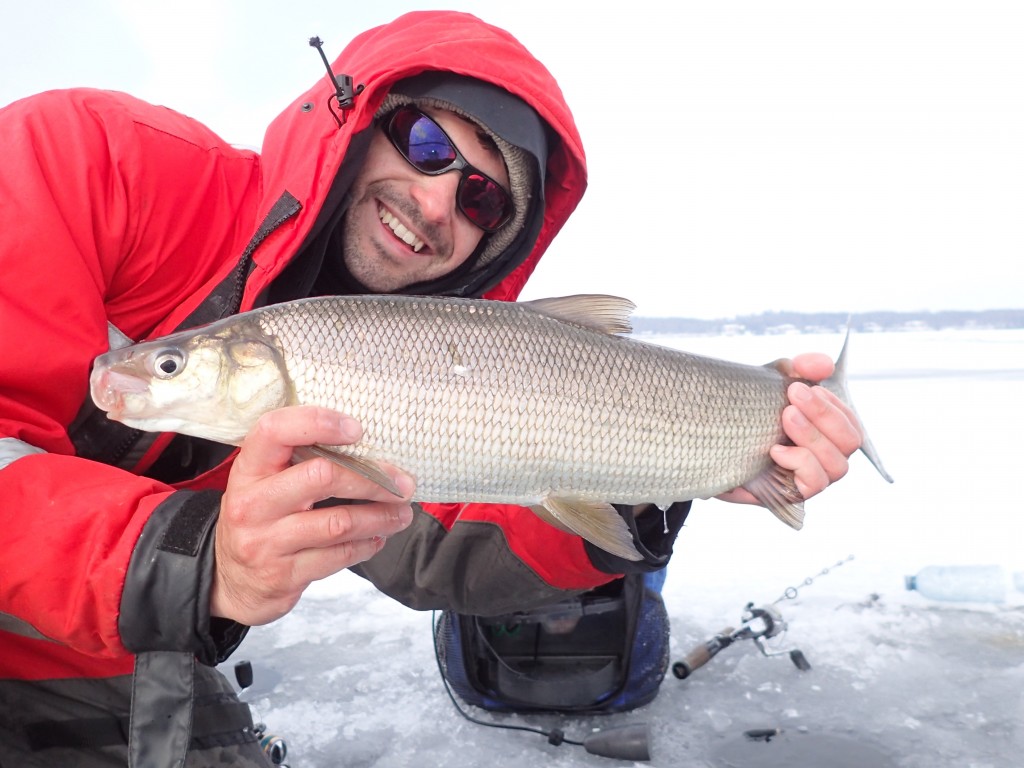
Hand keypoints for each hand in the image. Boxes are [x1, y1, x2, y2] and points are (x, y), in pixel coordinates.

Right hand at [211, 406, 414, 625]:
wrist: (229, 582)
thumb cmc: (259, 519)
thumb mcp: (262, 483)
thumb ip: (298, 461)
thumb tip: (365, 446)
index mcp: (248, 470)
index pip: (275, 431)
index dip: (318, 423)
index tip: (357, 429)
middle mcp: (253, 504)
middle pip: (322, 476)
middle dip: (372, 479)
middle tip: (403, 483)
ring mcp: (267, 543)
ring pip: (338, 522)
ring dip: (380, 516)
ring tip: (402, 513)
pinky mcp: (284, 575)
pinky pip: (338, 556)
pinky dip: (367, 545)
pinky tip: (378, 538)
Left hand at [716, 353, 862, 505]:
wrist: (708, 441)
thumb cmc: (747, 412)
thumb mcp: (770, 383)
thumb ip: (798, 369)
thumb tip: (825, 364)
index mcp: (825, 433)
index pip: (850, 422)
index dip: (832, 403)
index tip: (799, 385)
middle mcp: (824, 458)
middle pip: (850, 441)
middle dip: (823, 414)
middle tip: (792, 394)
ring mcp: (810, 478)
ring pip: (837, 465)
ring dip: (812, 436)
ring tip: (785, 417)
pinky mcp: (791, 494)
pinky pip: (814, 483)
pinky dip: (799, 462)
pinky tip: (774, 450)